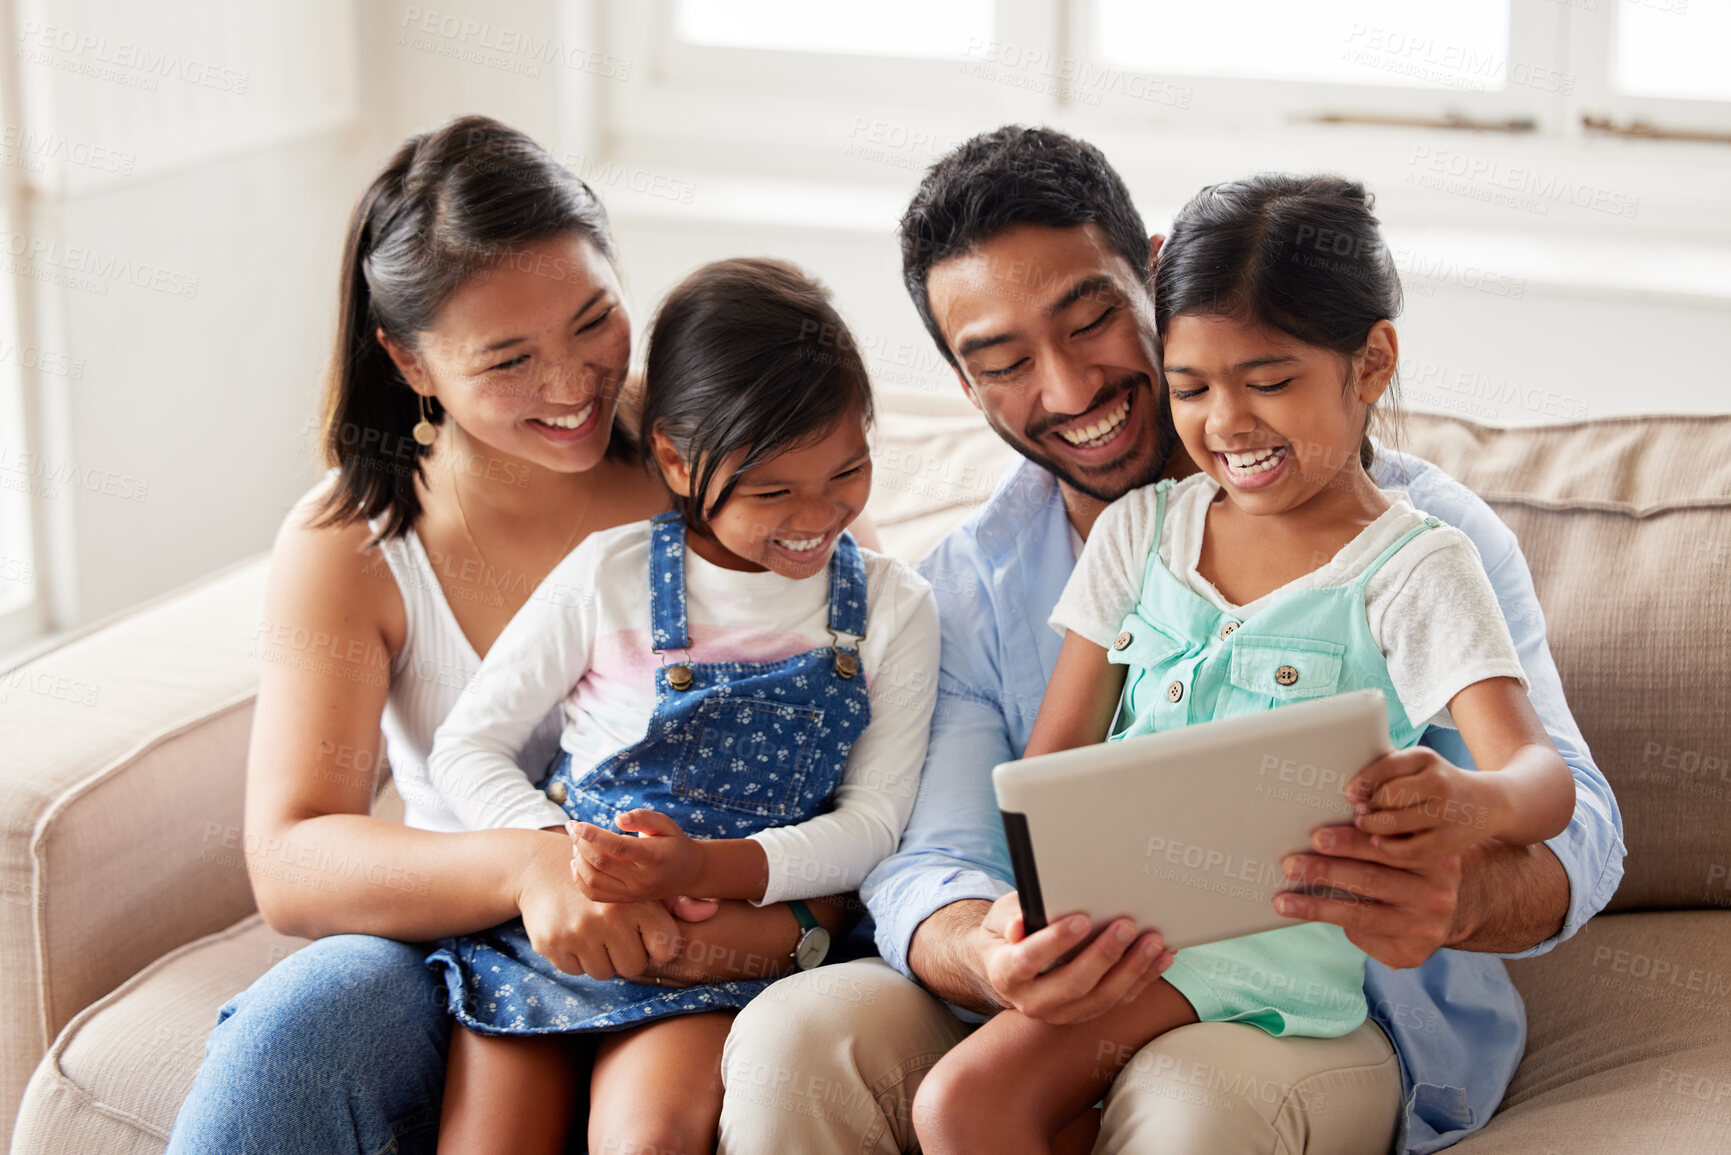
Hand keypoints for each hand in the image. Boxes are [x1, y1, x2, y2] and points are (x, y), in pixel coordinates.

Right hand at [516, 830, 682, 979]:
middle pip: (634, 967)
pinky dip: (577, 959)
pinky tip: (575, 935)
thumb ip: (677, 903)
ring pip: (604, 972)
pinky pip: (576, 971)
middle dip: (629, 954)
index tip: (648, 937)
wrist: (544, 871)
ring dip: (602, 958)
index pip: (664, 951)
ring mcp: (578, 932)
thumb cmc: (605, 882)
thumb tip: (710, 910)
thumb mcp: (639, 886)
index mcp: (635, 902)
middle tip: (618, 935)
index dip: (658, 947)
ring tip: (596, 933)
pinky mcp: (552, 943)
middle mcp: (608, 917)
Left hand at [569, 809, 702, 902]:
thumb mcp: (666, 824)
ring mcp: (632, 893)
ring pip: (593, 880)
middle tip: (573, 826)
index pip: (619, 847)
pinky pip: (593, 894)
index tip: (577, 824)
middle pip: (601, 863)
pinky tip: (577, 862)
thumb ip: (643, 817)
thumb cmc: (673, 843)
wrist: (688, 874)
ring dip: (578, 858)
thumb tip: (617, 819)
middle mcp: (642, 879)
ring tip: (577, 842)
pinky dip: (579, 878)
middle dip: (580, 843)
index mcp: (654, 858)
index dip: (594, 836)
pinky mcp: (624, 900)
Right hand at [972, 892, 1172, 1024]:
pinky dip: (1144, 978)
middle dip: (1104, 955)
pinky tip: (1162, 957)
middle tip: (1126, 926)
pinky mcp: (1087, 1013)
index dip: (1055, 942)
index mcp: (1006, 974)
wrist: (1010, 967)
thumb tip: (1020, 924)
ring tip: (1154, 941)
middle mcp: (1033, 1001)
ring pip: (1103, 998)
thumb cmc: (1008, 934)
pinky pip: (1120, 999)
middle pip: (1073, 985)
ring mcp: (1062, 1013)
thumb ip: (1012, 917)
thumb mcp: (1002, 917)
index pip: (1028, 960)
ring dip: (1132, 970)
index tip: (1081, 920)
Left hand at [1276, 823, 1461, 969]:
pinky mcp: (1411, 953)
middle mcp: (1437, 894)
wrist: (1445, 913)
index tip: (1315, 838)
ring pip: (1360, 914)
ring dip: (1315, 907)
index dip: (1348, 842)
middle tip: (1290, 865)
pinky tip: (1313, 916)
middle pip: (1370, 879)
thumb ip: (1377, 836)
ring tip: (1283, 900)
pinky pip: (1364, 936)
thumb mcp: (1406, 847)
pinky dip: (1337, 925)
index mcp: (1436, 857)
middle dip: (1325, 871)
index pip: (1385, 847)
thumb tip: (1323, 831)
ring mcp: (1425, 928)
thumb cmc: (1410, 870)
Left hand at [1348, 748, 1499, 859]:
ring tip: (1365, 825)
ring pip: (1395, 823)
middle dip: (1368, 807)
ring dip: (1372, 826)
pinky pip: (1408, 849)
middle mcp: (1439, 783)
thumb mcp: (1419, 766)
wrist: (1487, 804)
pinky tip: (1379, 842)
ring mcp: (1446, 813)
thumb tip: (1349, 778)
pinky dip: (1388, 847)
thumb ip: (1388, 767)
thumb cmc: (1438, 783)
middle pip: (1388, 797)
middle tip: (1359, 812)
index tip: (1349, 792)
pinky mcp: (1449, 841)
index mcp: (1425, 758)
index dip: (1362, 781)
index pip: (1386, 766)